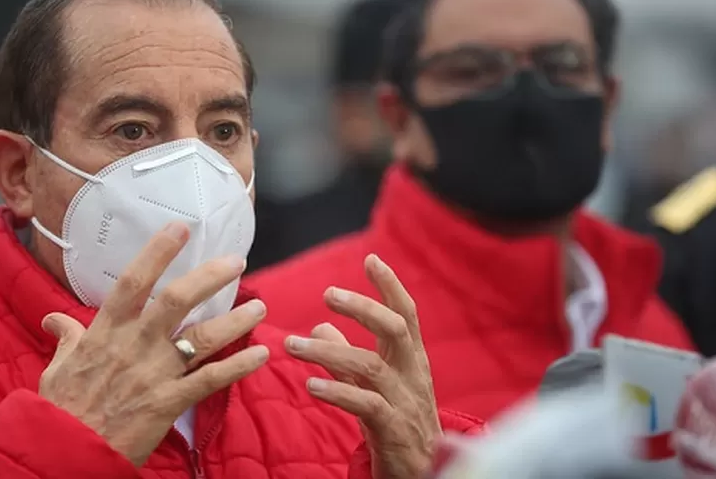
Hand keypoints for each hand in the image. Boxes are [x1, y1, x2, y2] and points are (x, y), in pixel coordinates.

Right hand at [38, 222, 268, 465]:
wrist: (67, 452)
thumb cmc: (62, 409)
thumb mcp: (57, 367)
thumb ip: (66, 337)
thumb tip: (54, 318)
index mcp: (106, 331)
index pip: (134, 281)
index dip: (157, 252)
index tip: (180, 228)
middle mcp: (135, 345)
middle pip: (176, 301)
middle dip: (209, 278)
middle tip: (236, 261)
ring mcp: (155, 373)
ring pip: (202, 338)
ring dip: (236, 321)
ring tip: (260, 307)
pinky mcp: (169, 402)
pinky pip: (210, 380)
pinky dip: (238, 367)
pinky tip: (261, 354)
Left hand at [285, 254, 439, 478]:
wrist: (424, 475)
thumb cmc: (398, 427)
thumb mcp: (372, 387)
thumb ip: (347, 357)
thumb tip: (320, 327)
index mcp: (412, 361)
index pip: (406, 315)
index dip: (390, 286)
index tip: (371, 258)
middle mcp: (413, 376)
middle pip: (395, 329)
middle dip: (363, 307)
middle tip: (328, 293)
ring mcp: (406, 402)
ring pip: (371, 366)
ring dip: (328, 352)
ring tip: (292, 345)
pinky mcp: (394, 430)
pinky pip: (367, 405)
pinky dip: (338, 392)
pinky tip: (311, 385)